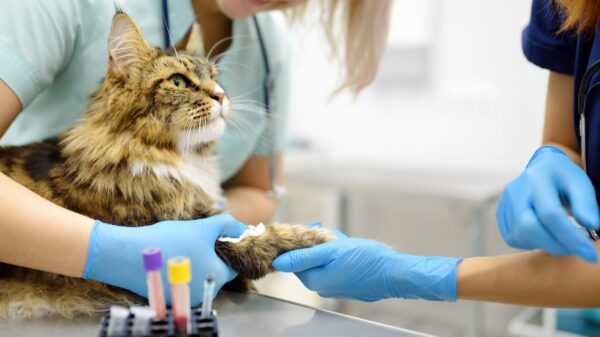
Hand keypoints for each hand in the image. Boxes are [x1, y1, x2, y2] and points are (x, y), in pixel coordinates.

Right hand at [83, 214, 247, 305]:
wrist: (127, 254)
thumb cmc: (169, 240)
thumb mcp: (203, 227)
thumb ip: (228, 226)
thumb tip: (245, 229)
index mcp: (217, 276)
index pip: (234, 265)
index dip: (228, 249)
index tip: (216, 238)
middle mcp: (204, 292)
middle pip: (216, 271)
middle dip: (210, 255)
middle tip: (195, 240)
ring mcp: (186, 297)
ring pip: (200, 276)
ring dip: (195, 262)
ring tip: (180, 247)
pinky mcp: (170, 298)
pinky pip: (183, 282)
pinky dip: (180, 271)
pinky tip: (169, 257)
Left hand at [272, 234, 461, 301]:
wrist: (394, 274)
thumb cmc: (366, 261)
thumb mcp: (331, 251)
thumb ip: (303, 257)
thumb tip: (279, 261)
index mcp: (314, 280)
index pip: (292, 261)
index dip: (297, 243)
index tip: (306, 230)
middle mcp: (322, 287)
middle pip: (307, 260)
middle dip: (316, 243)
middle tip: (328, 233)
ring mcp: (334, 286)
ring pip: (322, 260)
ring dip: (328, 247)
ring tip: (341, 240)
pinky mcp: (346, 283)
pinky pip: (333, 265)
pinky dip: (337, 255)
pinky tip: (348, 248)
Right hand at [497, 146, 599, 261]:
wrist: (542, 168)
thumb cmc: (563, 177)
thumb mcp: (581, 183)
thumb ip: (586, 204)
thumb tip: (591, 226)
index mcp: (537, 179)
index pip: (550, 213)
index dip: (570, 237)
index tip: (589, 254)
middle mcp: (516, 191)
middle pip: (528, 227)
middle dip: (555, 245)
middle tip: (576, 250)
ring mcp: (505, 203)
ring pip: (519, 236)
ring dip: (545, 245)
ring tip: (561, 239)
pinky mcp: (500, 214)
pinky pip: (512, 238)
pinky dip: (530, 242)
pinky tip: (544, 235)